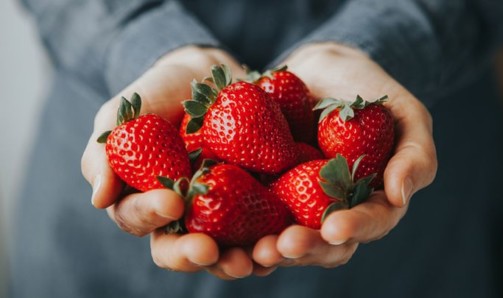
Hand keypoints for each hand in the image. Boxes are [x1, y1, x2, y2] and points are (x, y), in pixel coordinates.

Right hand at [81, 46, 253, 278]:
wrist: (205, 79)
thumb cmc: (155, 96)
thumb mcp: (122, 115)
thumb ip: (105, 151)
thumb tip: (99, 198)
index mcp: (146, 201)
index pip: (141, 218)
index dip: (152, 215)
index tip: (171, 202)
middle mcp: (183, 216)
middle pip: (183, 249)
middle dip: (194, 254)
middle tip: (208, 251)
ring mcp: (221, 212)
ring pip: (226, 248)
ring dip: (238, 258)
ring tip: (253, 258)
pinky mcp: (256, 202)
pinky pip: (264, 226)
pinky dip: (273, 235)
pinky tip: (283, 237)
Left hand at [252, 43, 436, 269]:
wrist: (321, 71)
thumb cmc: (369, 92)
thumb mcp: (406, 115)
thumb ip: (416, 155)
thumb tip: (398, 195)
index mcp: (368, 201)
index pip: (367, 224)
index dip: (352, 228)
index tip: (333, 228)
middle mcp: (329, 210)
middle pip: (320, 242)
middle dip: (303, 247)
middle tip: (282, 246)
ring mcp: (293, 202)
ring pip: (282, 235)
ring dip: (267, 247)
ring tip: (252, 249)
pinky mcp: (261, 187)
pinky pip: (245, 206)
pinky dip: (233, 219)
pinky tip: (218, 220)